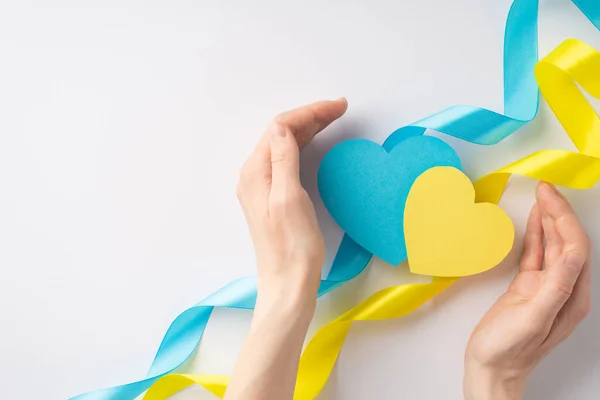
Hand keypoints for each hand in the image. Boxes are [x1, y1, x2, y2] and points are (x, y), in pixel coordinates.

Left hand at [236, 99, 347, 315]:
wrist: (288, 283)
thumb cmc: (293, 246)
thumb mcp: (290, 199)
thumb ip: (284, 159)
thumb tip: (280, 126)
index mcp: (256, 172)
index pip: (280, 128)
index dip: (309, 113)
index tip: (339, 108)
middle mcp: (254, 175)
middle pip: (281, 134)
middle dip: (311, 117)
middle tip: (341, 109)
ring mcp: (261, 186)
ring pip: (284, 146)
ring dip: (308, 130)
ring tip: (334, 119)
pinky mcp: (272, 197)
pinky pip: (286, 161)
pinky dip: (304, 147)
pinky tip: (317, 143)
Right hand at [464, 182, 591, 399]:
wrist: (490, 368)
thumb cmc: (508, 349)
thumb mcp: (533, 318)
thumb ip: (555, 286)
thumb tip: (570, 253)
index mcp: (571, 296)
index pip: (575, 247)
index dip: (564, 218)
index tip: (548, 196)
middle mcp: (564, 289)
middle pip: (567, 241)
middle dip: (558, 212)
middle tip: (544, 187)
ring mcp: (546, 287)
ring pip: (552, 244)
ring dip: (549, 219)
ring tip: (541, 195)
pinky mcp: (528, 287)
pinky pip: (536, 254)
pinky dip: (535, 234)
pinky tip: (534, 219)